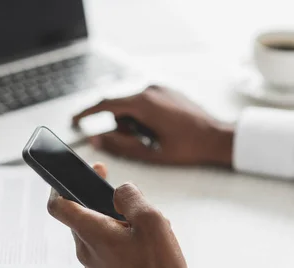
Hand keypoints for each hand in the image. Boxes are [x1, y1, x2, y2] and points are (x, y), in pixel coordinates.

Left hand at [47, 163, 188, 267]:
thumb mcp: (151, 220)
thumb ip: (130, 197)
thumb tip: (120, 192)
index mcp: (90, 232)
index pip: (58, 206)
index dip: (60, 186)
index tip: (73, 177)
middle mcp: (85, 250)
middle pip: (80, 217)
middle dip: (98, 202)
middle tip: (120, 194)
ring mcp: (94, 266)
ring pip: (95, 234)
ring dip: (112, 223)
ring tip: (141, 224)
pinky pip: (104, 250)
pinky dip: (117, 240)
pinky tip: (142, 244)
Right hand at [73, 85, 234, 166]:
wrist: (219, 137)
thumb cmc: (188, 147)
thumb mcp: (150, 153)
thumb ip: (120, 146)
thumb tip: (97, 139)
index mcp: (144, 104)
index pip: (106, 104)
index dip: (86, 113)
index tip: (74, 121)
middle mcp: (150, 90)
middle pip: (120, 108)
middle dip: (122, 126)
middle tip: (139, 142)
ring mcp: (159, 88)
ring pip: (131, 106)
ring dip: (134, 122)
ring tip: (154, 137)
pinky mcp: (166, 91)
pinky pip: (144, 102)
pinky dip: (144, 116)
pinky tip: (160, 129)